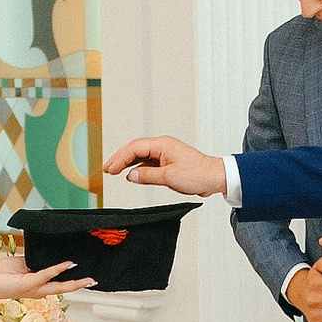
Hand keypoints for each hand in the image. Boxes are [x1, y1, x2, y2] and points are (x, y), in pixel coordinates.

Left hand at [0, 254, 95, 299]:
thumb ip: (35, 263)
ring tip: (87, 278)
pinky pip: (45, 275)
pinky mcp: (27, 284)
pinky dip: (57, 269)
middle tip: (94, 281)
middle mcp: (37, 290)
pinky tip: (67, 264)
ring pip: (58, 287)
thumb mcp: (22, 265)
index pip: (58, 284)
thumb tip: (46, 257)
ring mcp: (33, 289)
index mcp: (36, 286)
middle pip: (63, 289)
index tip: (85, 276)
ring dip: (74, 282)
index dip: (72, 281)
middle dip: (79, 285)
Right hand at [103, 135, 226, 196]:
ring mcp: (165, 153)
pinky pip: (149, 162)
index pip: (134, 148)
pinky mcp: (168, 161)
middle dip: (119, 158)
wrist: (214, 177)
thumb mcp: (169, 177)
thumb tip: (130, 175)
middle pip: (135, 149)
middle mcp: (162, 146)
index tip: (109, 169)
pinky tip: (132, 175)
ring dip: (128, 163)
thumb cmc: (198, 174)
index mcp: (162, 144)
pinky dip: (139, 168)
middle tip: (107, 169)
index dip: (119, 158)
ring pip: (141, 155)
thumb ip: (147, 176)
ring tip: (114, 171)